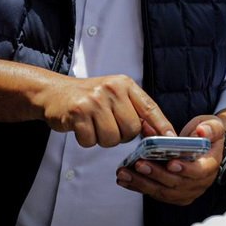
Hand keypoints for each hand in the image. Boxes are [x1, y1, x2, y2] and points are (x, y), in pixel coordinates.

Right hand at [35, 74, 174, 147]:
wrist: (54, 92)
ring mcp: (94, 100)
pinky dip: (86, 140)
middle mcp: (111, 89)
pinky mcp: (77, 112)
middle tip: (108, 125)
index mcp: (125, 84)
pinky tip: (81, 127)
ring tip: (94, 125)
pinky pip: (91, 141)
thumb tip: (159, 133)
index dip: (162, 126)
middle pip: (131, 130)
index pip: (150, 108)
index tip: (171, 140)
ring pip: (112, 139)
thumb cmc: (89, 98)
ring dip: (102, 139)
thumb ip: (135, 110)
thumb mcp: (115, 95)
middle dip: (121, 136)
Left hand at [116, 115, 223, 205]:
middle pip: (176, 183)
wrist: (203, 147)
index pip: (198, 171)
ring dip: (142, 183)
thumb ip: (210, 128)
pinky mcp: (171, 195)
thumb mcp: (213, 126)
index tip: (170, 163)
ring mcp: (184, 192)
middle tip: (140, 164)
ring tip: (125, 173)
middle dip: (156, 174)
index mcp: (209, 166)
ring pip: (163, 191)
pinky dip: (139, 187)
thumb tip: (202, 131)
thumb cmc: (206, 134)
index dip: (185, 169)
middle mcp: (198, 184)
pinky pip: (155, 193)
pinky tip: (125, 179)